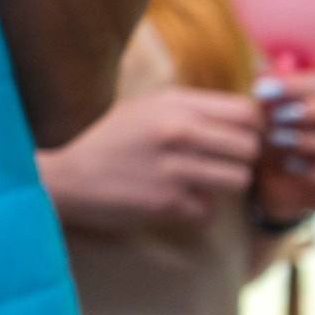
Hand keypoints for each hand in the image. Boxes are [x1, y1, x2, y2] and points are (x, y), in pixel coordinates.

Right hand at [38, 86, 263, 231]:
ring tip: (201, 182)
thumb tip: (249, 116)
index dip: (255, 128)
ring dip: (225, 187)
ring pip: (240, 181)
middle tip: (223, 164)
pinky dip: (198, 211)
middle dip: (243, 159)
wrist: (59, 174)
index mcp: (175, 103)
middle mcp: (178, 131)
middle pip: (251, 148)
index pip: (248, 111)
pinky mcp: (166, 203)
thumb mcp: (148, 108)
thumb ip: (194, 109)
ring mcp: (173, 168)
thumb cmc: (109, 139)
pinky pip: (211, 211)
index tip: (243, 137)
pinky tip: (176, 202)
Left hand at [254, 72, 314, 223]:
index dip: (300, 85)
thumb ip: (268, 86)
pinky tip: (289, 164)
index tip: (264, 90)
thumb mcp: (266, 106)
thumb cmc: (273, 130)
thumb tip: (264, 70)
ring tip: (278, 140)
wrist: (270, 174)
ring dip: (313, 141)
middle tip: (281, 117)